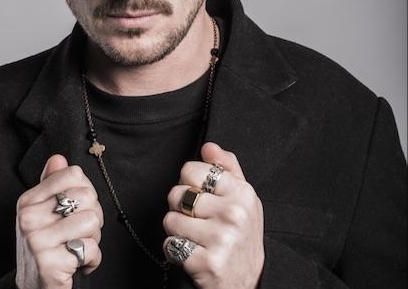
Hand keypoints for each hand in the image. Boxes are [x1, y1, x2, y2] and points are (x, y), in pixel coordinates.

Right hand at [15, 154, 102, 288]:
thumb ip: (51, 185)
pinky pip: (89, 249)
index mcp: (28, 201)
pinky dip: (92, 259)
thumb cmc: (45, 247)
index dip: (86, 191)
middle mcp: (28, 218)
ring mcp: (37, 241)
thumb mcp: (43, 213)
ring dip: (93, 239)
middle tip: (80, 233)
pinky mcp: (49, 264)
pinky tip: (77, 264)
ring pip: (91, 221)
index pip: (73, 174)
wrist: (33, 288)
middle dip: (93, 217)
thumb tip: (58, 159)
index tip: (78, 208)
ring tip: (77, 247)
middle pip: (87, 196)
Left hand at [163, 142, 263, 288]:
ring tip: (195, 237)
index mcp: (241, 192)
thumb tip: (209, 146)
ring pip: (170, 220)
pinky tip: (193, 252)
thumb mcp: (242, 197)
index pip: (191, 170)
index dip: (189, 182)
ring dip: (176, 230)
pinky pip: (170, 245)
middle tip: (197, 219)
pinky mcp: (207, 263)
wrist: (249, 281)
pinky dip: (175, 250)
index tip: (200, 195)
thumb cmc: (241, 234)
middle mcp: (233, 214)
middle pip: (177, 194)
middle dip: (180, 207)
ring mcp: (221, 239)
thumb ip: (226, 166)